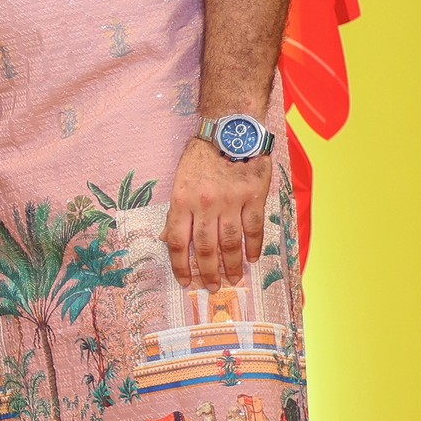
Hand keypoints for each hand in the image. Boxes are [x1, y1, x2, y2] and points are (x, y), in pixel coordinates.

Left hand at [164, 137, 270, 289]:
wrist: (229, 132)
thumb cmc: (201, 158)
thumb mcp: (179, 182)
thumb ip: (177, 212)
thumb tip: (166, 240)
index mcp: (182, 201)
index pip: (177, 241)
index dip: (180, 265)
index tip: (185, 282)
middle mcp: (205, 204)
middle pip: (205, 247)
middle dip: (208, 272)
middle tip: (213, 288)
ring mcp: (231, 201)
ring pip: (230, 242)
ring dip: (232, 265)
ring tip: (234, 280)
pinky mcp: (254, 196)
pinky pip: (254, 227)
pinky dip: (254, 246)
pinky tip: (252, 258)